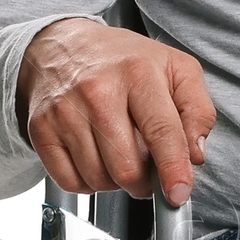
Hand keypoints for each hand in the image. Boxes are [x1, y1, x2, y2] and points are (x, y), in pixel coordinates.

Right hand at [17, 18, 215, 205]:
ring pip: (99, 179)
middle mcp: (98, 91)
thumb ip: (197, 110)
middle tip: (148, 166)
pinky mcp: (42, 129)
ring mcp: (66, 112)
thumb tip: (194, 154)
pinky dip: (89, 183)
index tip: (179, 193)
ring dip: (117, 181)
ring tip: (120, 153)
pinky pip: (71, 182)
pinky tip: (97, 159)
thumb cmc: (123, 61)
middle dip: (145, 181)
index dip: (173, 170)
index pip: (161, 132)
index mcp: (138, 73)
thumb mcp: (176, 68)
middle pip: (127, 167)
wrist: (62, 46)